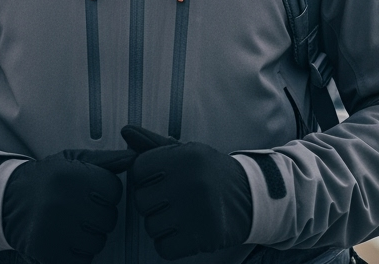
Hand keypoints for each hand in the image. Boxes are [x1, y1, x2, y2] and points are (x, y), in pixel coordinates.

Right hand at [1, 149, 134, 263]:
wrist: (7, 201)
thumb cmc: (45, 180)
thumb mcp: (72, 161)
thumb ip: (105, 160)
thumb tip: (135, 157)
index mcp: (70, 177)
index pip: (114, 190)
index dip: (105, 192)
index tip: (91, 191)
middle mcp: (61, 202)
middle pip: (108, 218)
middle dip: (99, 215)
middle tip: (80, 209)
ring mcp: (54, 230)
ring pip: (98, 241)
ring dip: (90, 236)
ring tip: (71, 224)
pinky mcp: (48, 252)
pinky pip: (82, 259)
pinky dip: (78, 253)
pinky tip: (65, 239)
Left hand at [122, 126, 252, 259]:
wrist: (252, 198)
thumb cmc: (211, 174)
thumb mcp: (187, 152)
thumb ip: (154, 144)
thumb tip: (126, 131)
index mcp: (186, 156)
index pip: (138, 170)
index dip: (145, 179)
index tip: (162, 181)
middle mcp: (192, 181)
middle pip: (141, 201)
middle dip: (153, 204)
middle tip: (173, 201)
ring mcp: (198, 210)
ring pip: (151, 226)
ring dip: (162, 226)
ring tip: (183, 216)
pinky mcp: (203, 237)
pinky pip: (164, 247)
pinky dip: (172, 244)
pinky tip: (187, 232)